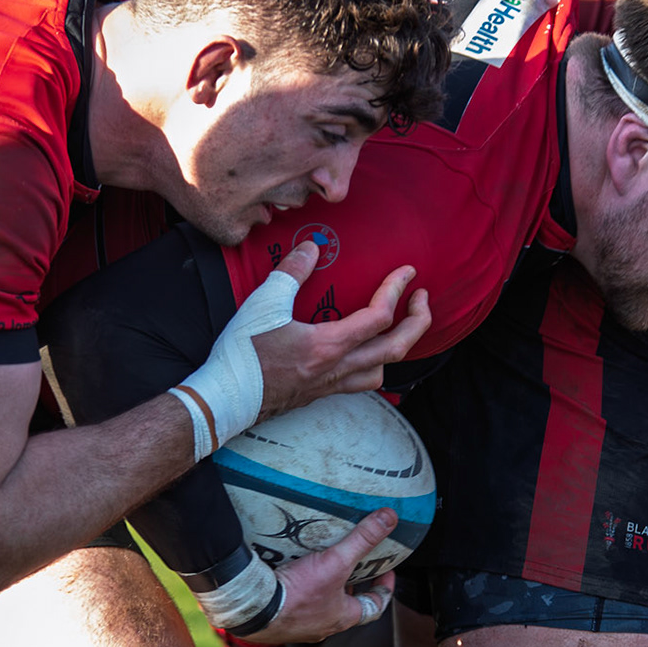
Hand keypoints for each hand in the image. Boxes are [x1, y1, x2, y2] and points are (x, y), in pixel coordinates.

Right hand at [244, 509, 399, 644]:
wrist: (255, 608)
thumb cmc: (297, 596)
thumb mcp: (336, 562)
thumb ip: (363, 540)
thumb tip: (388, 520)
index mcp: (343, 616)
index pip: (374, 606)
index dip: (383, 588)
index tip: (386, 572)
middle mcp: (324, 625)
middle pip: (347, 604)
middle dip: (351, 584)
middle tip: (354, 564)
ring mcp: (301, 624)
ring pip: (321, 605)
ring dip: (324, 586)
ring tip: (322, 564)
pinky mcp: (280, 618)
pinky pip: (295, 603)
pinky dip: (299, 588)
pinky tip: (292, 572)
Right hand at [251, 240, 430, 420]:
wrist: (225, 398)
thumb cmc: (243, 355)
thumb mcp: (263, 305)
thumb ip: (291, 273)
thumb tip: (312, 247)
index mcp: (328, 345)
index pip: (380, 317)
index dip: (397, 290)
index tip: (406, 273)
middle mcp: (337, 368)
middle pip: (396, 349)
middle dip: (418, 322)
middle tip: (422, 300)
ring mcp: (330, 384)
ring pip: (382, 371)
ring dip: (398, 349)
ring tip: (399, 328)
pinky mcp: (320, 393)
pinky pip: (360, 382)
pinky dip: (373, 366)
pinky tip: (364, 354)